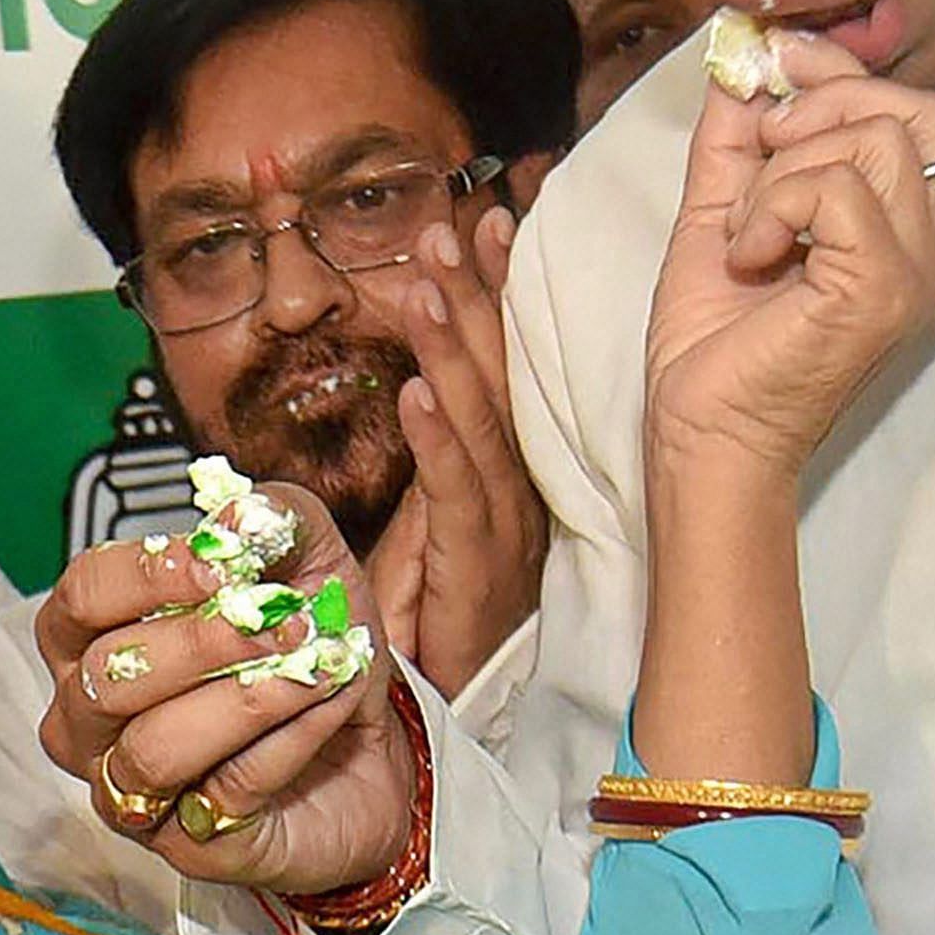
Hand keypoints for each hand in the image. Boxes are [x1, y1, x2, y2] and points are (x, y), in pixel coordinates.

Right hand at [36, 490, 415, 901]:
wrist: (374, 751)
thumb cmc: (309, 649)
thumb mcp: (307, 562)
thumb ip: (271, 520)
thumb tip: (238, 516)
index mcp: (93, 640)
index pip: (80, 599)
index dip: (144, 576)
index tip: (221, 564)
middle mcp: (91, 722)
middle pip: (110, 677)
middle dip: (204, 643)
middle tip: (288, 621)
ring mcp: (132, 792)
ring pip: (155, 748)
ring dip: (247, 699)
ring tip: (316, 669)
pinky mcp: (188, 848)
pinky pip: (224, 794)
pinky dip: (288, 741)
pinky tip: (330, 707)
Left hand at [363, 203, 546, 698]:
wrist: (439, 713)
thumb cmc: (430, 616)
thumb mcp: (424, 515)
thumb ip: (430, 453)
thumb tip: (416, 378)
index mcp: (510, 470)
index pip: (505, 365)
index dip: (497, 292)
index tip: (487, 221)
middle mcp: (518, 490)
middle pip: (500, 377)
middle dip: (479, 296)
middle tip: (456, 224)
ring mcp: (503, 529)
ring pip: (480, 422)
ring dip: (452, 347)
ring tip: (430, 281)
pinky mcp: (475, 570)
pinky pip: (454, 493)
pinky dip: (435, 438)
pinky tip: (416, 390)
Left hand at [644, 31, 934, 494]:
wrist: (702, 432)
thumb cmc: (717, 343)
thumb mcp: (724, 211)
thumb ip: (737, 138)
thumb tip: (740, 59)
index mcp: (905, 229)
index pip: (923, 112)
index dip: (848, 72)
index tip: (779, 67)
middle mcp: (928, 248)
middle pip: (919, 110)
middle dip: (824, 103)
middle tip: (761, 153)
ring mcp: (914, 269)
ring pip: (875, 139)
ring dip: (785, 170)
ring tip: (751, 231)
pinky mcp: (882, 287)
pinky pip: (836, 187)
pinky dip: (773, 206)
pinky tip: (751, 257)